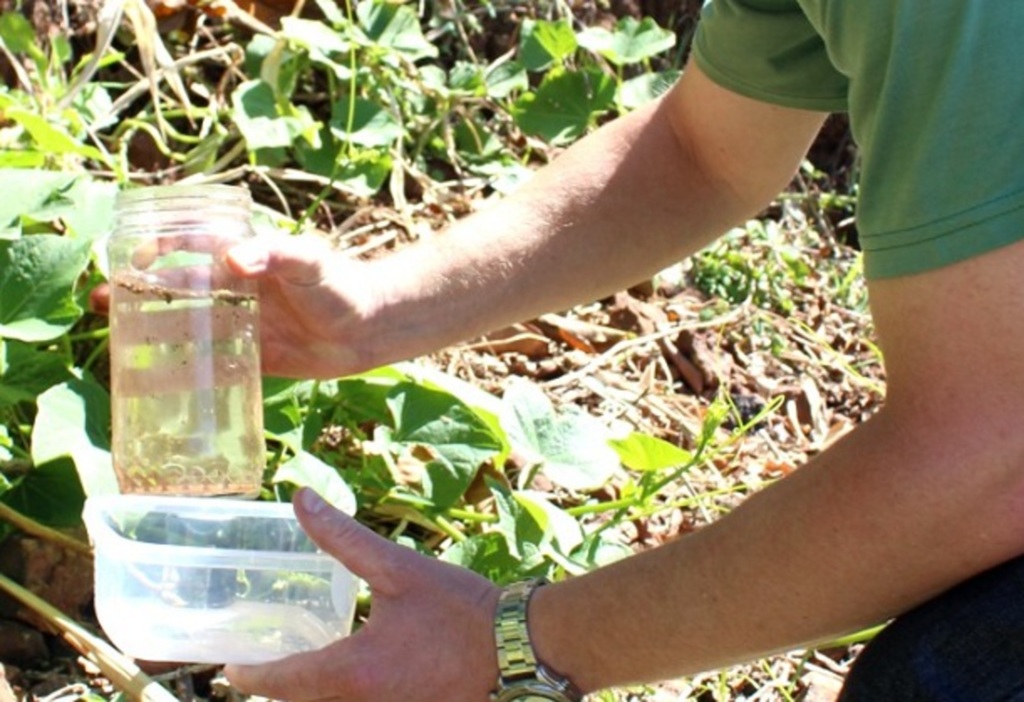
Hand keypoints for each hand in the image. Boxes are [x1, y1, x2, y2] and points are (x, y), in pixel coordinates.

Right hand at [89, 234, 379, 378]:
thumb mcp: (308, 261)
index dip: (152, 249)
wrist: (368, 329)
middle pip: (171, 286)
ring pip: (181, 325)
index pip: (185, 245)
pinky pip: (205, 363)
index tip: (126, 260)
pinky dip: (178, 371)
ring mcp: (236, 324)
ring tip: (112, 341)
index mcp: (240, 258)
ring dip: (146, 331)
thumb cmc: (340, 284)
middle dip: (133, 291)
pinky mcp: (246, 357)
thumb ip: (275, 255)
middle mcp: (231, 289)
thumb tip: (234, 258)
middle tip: (98, 302)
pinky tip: (150, 382)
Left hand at [225, 488, 502, 701]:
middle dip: (281, 689)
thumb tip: (301, 499)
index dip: (250, 675)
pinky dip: (347, 696)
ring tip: (305, 670)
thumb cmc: (459, 608)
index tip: (230, 667)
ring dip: (314, 694)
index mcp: (353, 671)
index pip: (282, 683)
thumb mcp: (398, 567)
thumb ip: (343, 537)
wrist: (521, 646)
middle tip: (264, 666)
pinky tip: (356, 676)